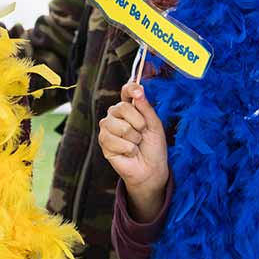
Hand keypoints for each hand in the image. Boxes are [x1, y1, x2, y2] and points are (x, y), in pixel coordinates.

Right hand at [99, 81, 169, 220]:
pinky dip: (128, 149)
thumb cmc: (153, 147)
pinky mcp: (104, 142)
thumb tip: (139, 91)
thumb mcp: (155, 125)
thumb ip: (146, 108)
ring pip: (121, 127)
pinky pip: (116, 141)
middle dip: (139, 123)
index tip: (138, 92)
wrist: (151, 169)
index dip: (131, 89)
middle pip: (123, 107)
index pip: (126, 91)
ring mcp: (107, 128)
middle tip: (142, 133)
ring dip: (134, 139)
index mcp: (129, 108)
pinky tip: (129, 152)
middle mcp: (115, 115)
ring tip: (135, 144)